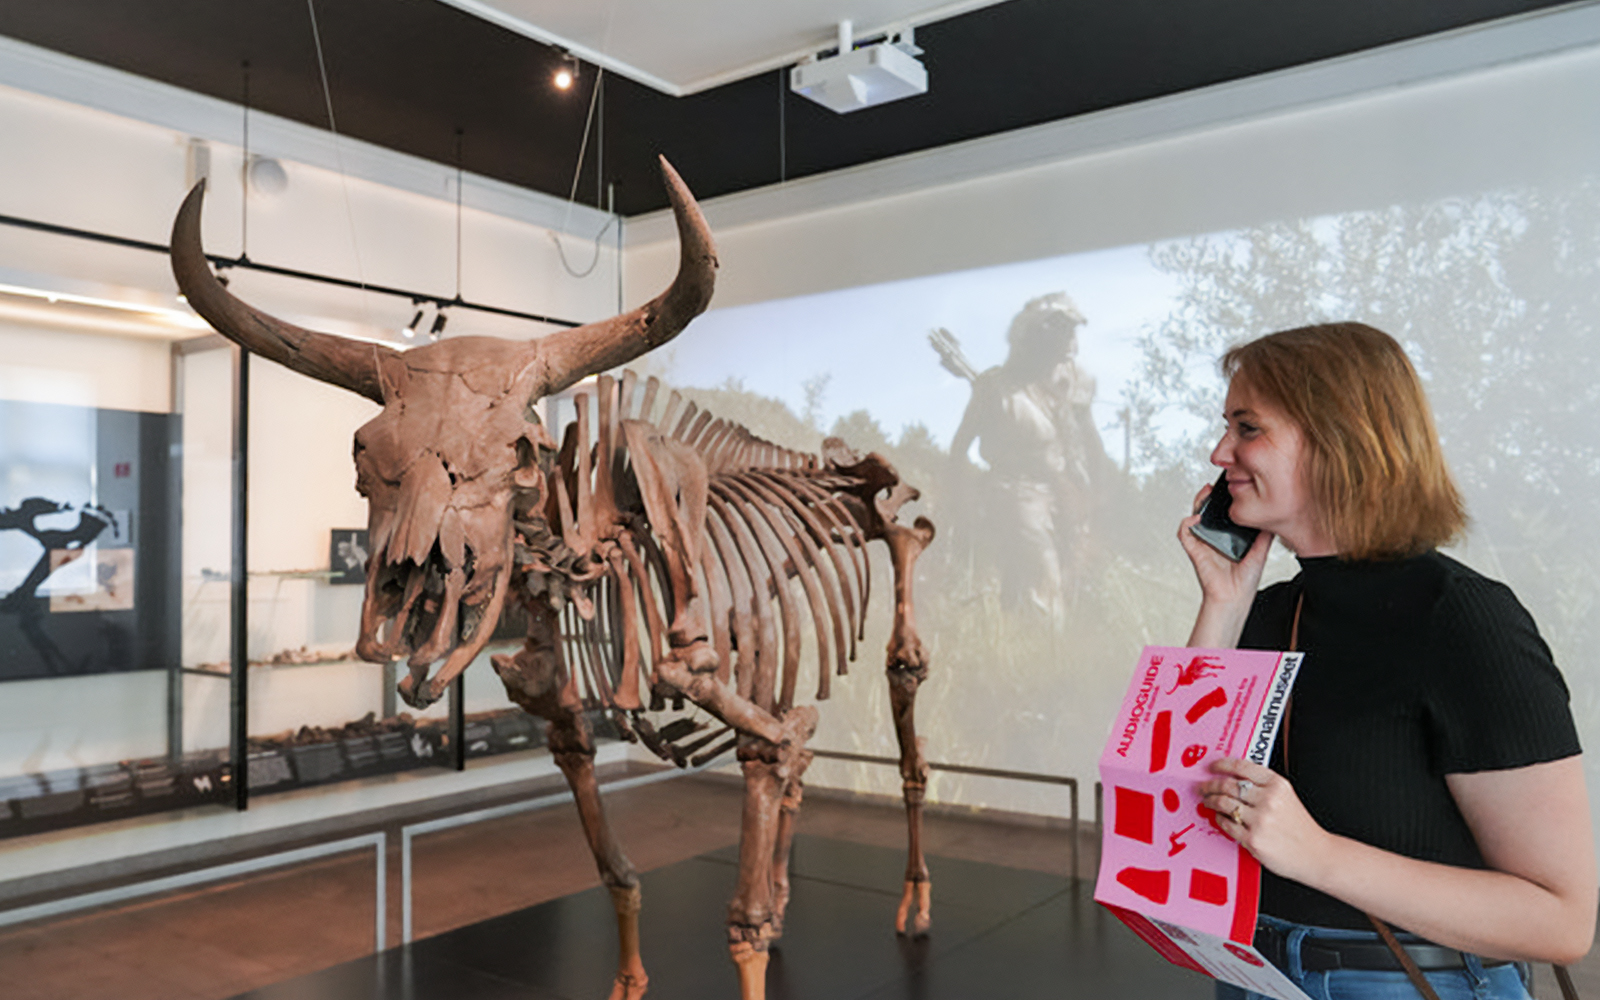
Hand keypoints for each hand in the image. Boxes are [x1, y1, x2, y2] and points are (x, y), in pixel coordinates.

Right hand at [1179, 483, 1273, 646]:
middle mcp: (1213, 536)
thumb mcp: (1261, 550)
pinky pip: (1184, 533)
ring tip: (1205, 494)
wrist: (1235, 596)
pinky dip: (1187, 523)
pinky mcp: (1194, 550)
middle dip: (1208, 496)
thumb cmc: (1245, 579)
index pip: (1222, 513)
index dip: (1223, 500)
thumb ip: (1265, 534)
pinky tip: (1196, 518)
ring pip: (1194, 516)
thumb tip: (1272, 517)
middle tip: (1213, 486)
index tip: (1229, 488)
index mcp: (1226, 535)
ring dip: (1197, 503)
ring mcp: (1202, 542)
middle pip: (1206, 510)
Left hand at [1200, 757, 1328, 882]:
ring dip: (1211, 801)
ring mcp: (1260, 820)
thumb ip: (1264, 786)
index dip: (1222, 765)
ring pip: (1224, 803)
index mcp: (1277, 785)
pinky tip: (1220, 818)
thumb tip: (1233, 778)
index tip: (1212, 767)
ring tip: (1207, 801)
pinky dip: (1219, 819)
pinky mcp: (1253, 839)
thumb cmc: (1300, 827)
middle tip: (1203, 787)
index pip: (1242, 767)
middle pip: (1228, 785)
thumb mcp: (1287, 797)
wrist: (1316, 854)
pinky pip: (1226, 824)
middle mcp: (1268, 800)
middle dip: (1210, 785)